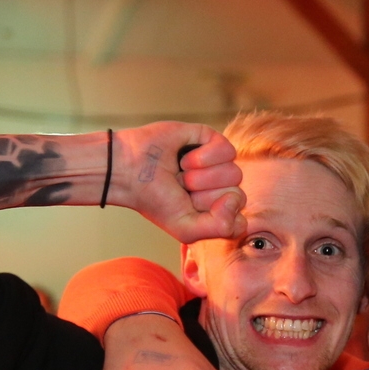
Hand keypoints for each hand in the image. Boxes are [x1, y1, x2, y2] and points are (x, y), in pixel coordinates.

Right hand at [111, 123, 245, 242]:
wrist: (129, 172)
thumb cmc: (155, 201)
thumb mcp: (187, 230)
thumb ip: (222, 228)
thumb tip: (235, 198)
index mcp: (217, 210)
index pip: (239, 219)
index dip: (216, 217)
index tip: (191, 211)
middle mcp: (220, 186)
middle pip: (237, 195)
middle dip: (204, 196)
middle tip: (180, 190)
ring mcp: (217, 163)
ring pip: (235, 173)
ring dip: (201, 177)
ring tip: (180, 174)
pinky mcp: (210, 139)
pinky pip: (228, 150)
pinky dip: (205, 157)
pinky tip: (185, 159)